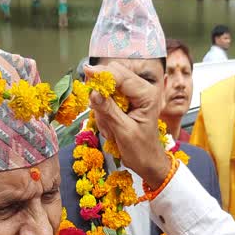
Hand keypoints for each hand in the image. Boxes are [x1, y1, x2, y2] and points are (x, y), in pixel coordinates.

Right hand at [85, 63, 170, 189]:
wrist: (148, 162)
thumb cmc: (141, 150)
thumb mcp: (124, 131)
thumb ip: (108, 110)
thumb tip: (93, 92)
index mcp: (147, 94)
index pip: (121, 75)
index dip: (103, 73)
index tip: (86, 72)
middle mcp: (142, 90)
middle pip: (114, 74)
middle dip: (102, 91)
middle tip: (98, 111)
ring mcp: (133, 95)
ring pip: (108, 86)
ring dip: (102, 106)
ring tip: (110, 127)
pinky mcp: (126, 102)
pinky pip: (106, 98)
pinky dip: (103, 111)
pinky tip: (110, 126)